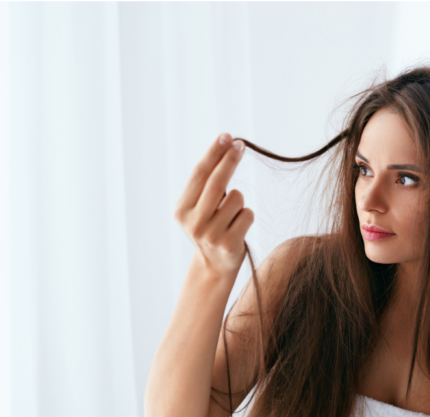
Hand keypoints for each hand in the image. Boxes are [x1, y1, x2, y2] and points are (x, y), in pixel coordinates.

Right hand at [174, 133, 253, 274]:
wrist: (214, 266)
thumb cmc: (210, 227)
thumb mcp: (199, 208)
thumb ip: (207, 184)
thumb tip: (228, 147)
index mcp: (181, 210)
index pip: (199, 174)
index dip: (214, 154)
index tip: (226, 137)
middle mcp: (193, 223)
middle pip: (216, 182)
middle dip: (230, 160)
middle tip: (241, 144)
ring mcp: (211, 235)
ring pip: (237, 198)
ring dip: (239, 200)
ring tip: (231, 215)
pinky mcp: (230, 244)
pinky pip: (248, 214)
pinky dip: (247, 215)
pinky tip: (238, 228)